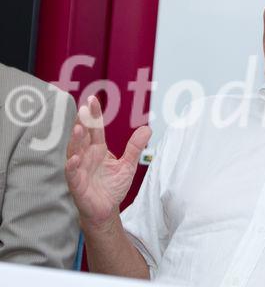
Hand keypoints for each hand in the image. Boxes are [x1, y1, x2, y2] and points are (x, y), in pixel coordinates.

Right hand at [65, 96, 150, 227]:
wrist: (107, 209)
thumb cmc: (113, 186)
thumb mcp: (128, 164)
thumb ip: (135, 147)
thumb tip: (147, 128)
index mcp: (98, 149)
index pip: (95, 129)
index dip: (94, 115)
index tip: (92, 99)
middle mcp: (86, 156)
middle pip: (83, 136)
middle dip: (83, 122)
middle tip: (85, 108)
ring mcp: (80, 169)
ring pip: (74, 151)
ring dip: (76, 140)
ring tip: (79, 128)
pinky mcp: (77, 184)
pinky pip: (72, 174)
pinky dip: (72, 166)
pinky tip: (74, 158)